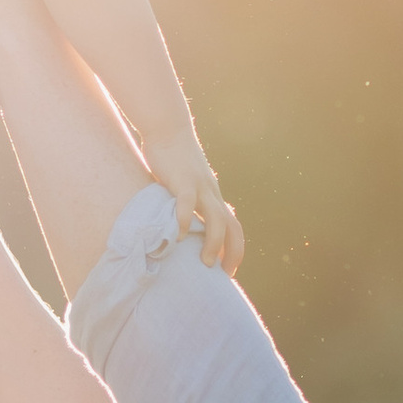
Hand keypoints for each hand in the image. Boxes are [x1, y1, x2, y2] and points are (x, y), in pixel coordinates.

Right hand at [145, 128, 245, 275]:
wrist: (167, 127)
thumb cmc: (173, 158)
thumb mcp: (186, 184)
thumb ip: (188, 203)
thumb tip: (183, 226)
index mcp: (213, 196)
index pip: (233, 227)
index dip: (235, 250)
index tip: (227, 271)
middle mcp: (211, 193)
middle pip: (233, 227)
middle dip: (233, 253)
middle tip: (224, 275)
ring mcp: (198, 186)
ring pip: (216, 219)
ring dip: (214, 243)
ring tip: (206, 263)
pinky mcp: (181, 180)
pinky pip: (187, 203)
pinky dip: (185, 221)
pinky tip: (178, 237)